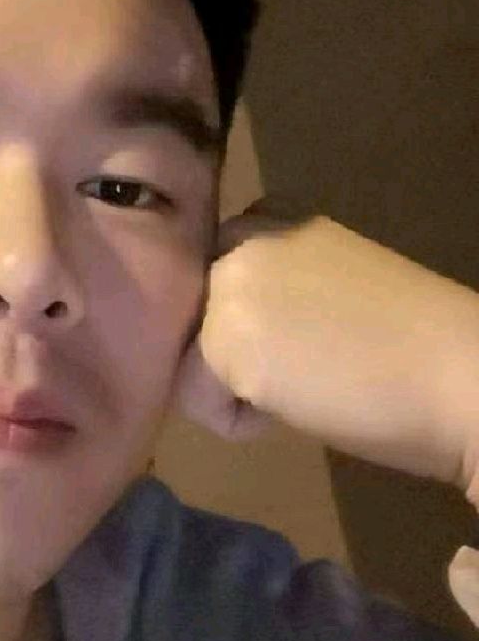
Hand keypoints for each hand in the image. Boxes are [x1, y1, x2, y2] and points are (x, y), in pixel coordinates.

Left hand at [172, 196, 478, 498]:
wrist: (463, 377)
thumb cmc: (409, 345)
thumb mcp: (326, 285)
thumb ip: (272, 284)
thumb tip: (230, 322)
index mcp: (272, 219)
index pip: (212, 275)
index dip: (242, 318)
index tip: (294, 337)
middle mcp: (239, 241)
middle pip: (191, 316)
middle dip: (231, 350)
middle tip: (301, 366)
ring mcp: (227, 287)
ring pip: (190, 358)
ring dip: (235, 385)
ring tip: (303, 385)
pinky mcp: (224, 343)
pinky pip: (196, 399)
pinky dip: (239, 421)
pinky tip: (295, 408)